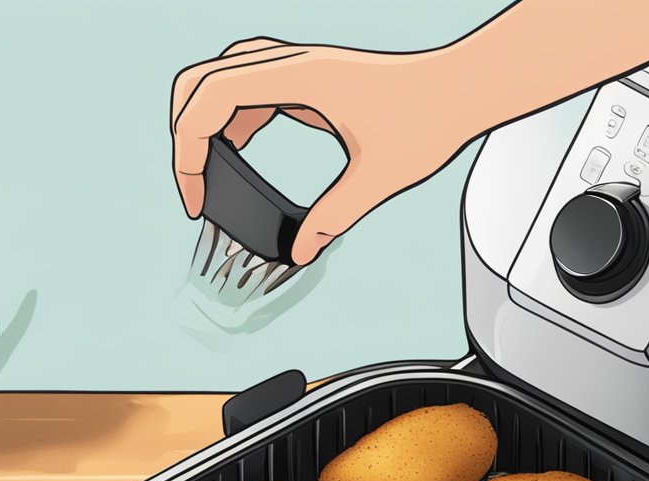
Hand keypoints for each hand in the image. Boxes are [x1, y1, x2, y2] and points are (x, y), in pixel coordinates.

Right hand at [171, 38, 482, 264]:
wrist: (465, 85)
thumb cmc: (432, 116)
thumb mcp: (380, 177)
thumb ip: (334, 216)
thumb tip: (300, 250)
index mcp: (298, 79)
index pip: (210, 102)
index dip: (189, 153)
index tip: (197, 197)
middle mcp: (291, 64)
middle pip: (200, 81)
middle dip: (183, 134)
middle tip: (194, 184)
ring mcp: (298, 66)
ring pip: (220, 78)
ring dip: (205, 122)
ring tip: (213, 173)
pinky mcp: (308, 75)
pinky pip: (248, 85)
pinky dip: (232, 118)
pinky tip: (242, 149)